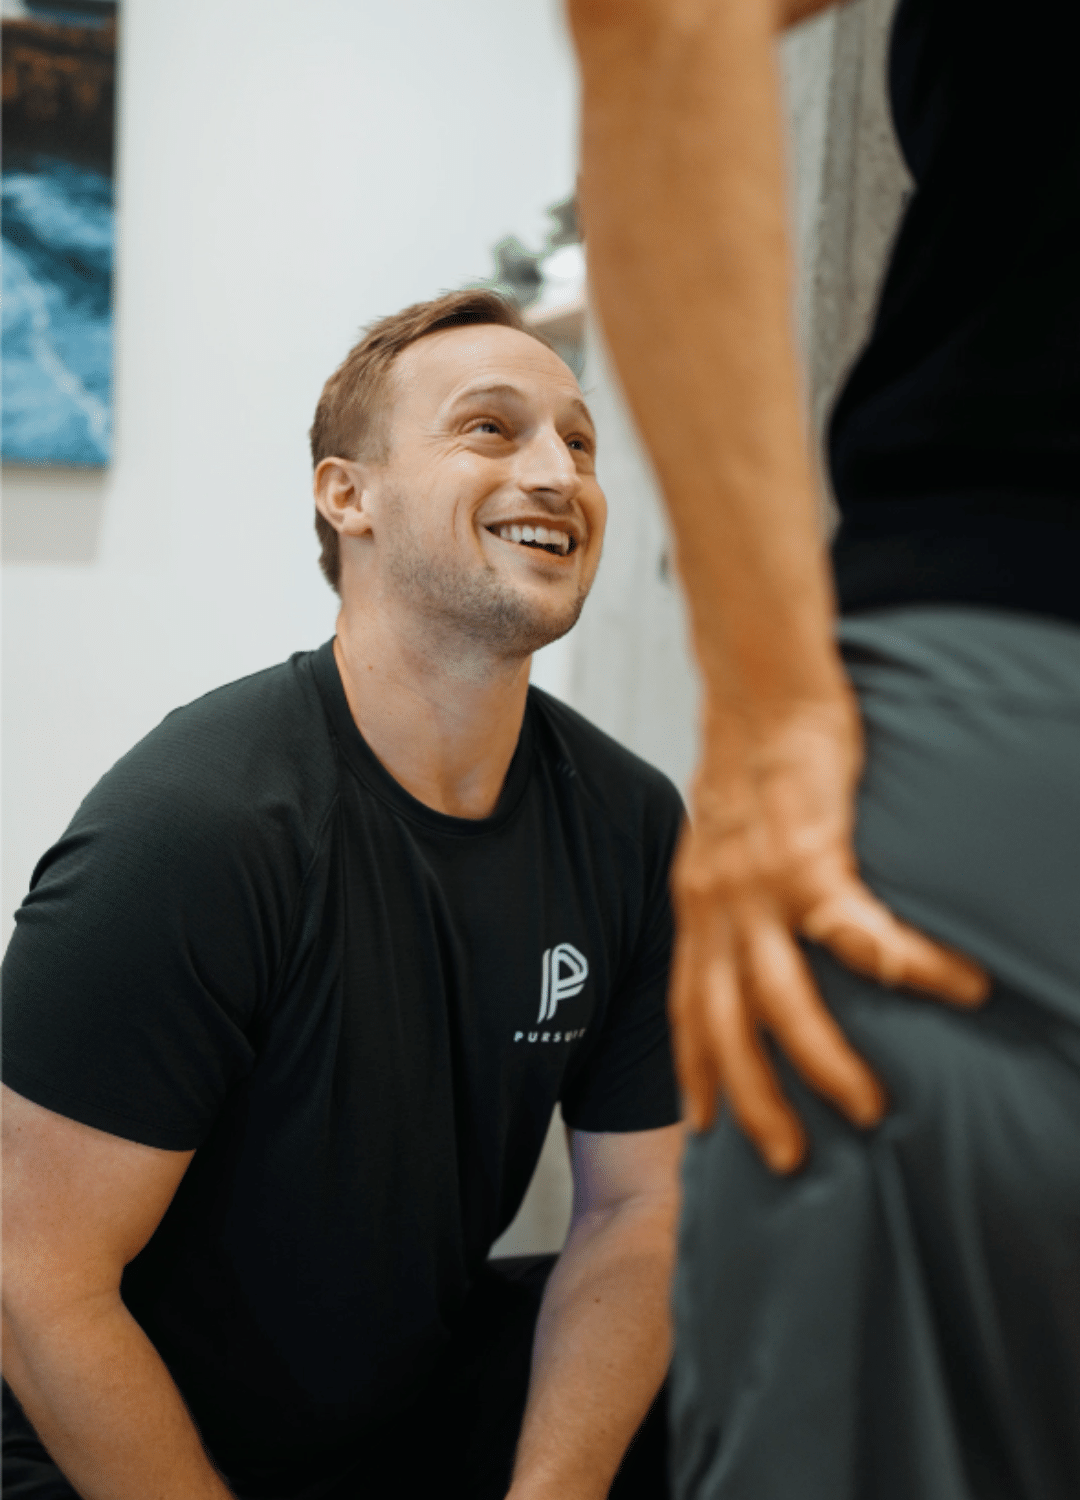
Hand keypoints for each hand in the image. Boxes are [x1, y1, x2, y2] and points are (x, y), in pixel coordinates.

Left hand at [669, 690, 988, 1170]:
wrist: (763, 690)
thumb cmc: (756, 764)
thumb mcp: (720, 841)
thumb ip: (731, 897)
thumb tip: (760, 938)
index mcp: (697, 907)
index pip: (685, 1004)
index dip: (691, 1067)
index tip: (702, 1122)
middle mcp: (715, 909)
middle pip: (722, 1025)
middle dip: (747, 1098)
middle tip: (783, 1157)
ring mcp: (756, 889)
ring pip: (782, 1001)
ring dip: (823, 1062)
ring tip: (867, 1108)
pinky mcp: (808, 859)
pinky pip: (860, 933)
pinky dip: (909, 968)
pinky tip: (957, 990)